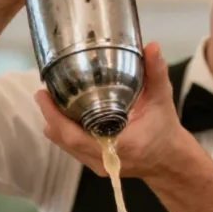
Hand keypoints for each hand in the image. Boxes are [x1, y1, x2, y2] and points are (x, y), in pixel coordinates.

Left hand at [36, 42, 189, 179]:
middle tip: (43, 92)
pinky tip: (61, 114)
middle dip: (50, 116)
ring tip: (49, 100)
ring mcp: (99, 165)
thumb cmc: (165, 130)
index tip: (44, 95)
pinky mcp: (96, 164)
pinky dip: (64, 131)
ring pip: (65, 145)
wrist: (169, 160)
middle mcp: (105, 159)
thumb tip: (151, 46)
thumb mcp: (162, 100)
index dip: (55, 117)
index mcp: (120, 146)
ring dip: (54, 124)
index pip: (75, 137)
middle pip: (64, 140)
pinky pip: (72, 148)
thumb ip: (156, 73)